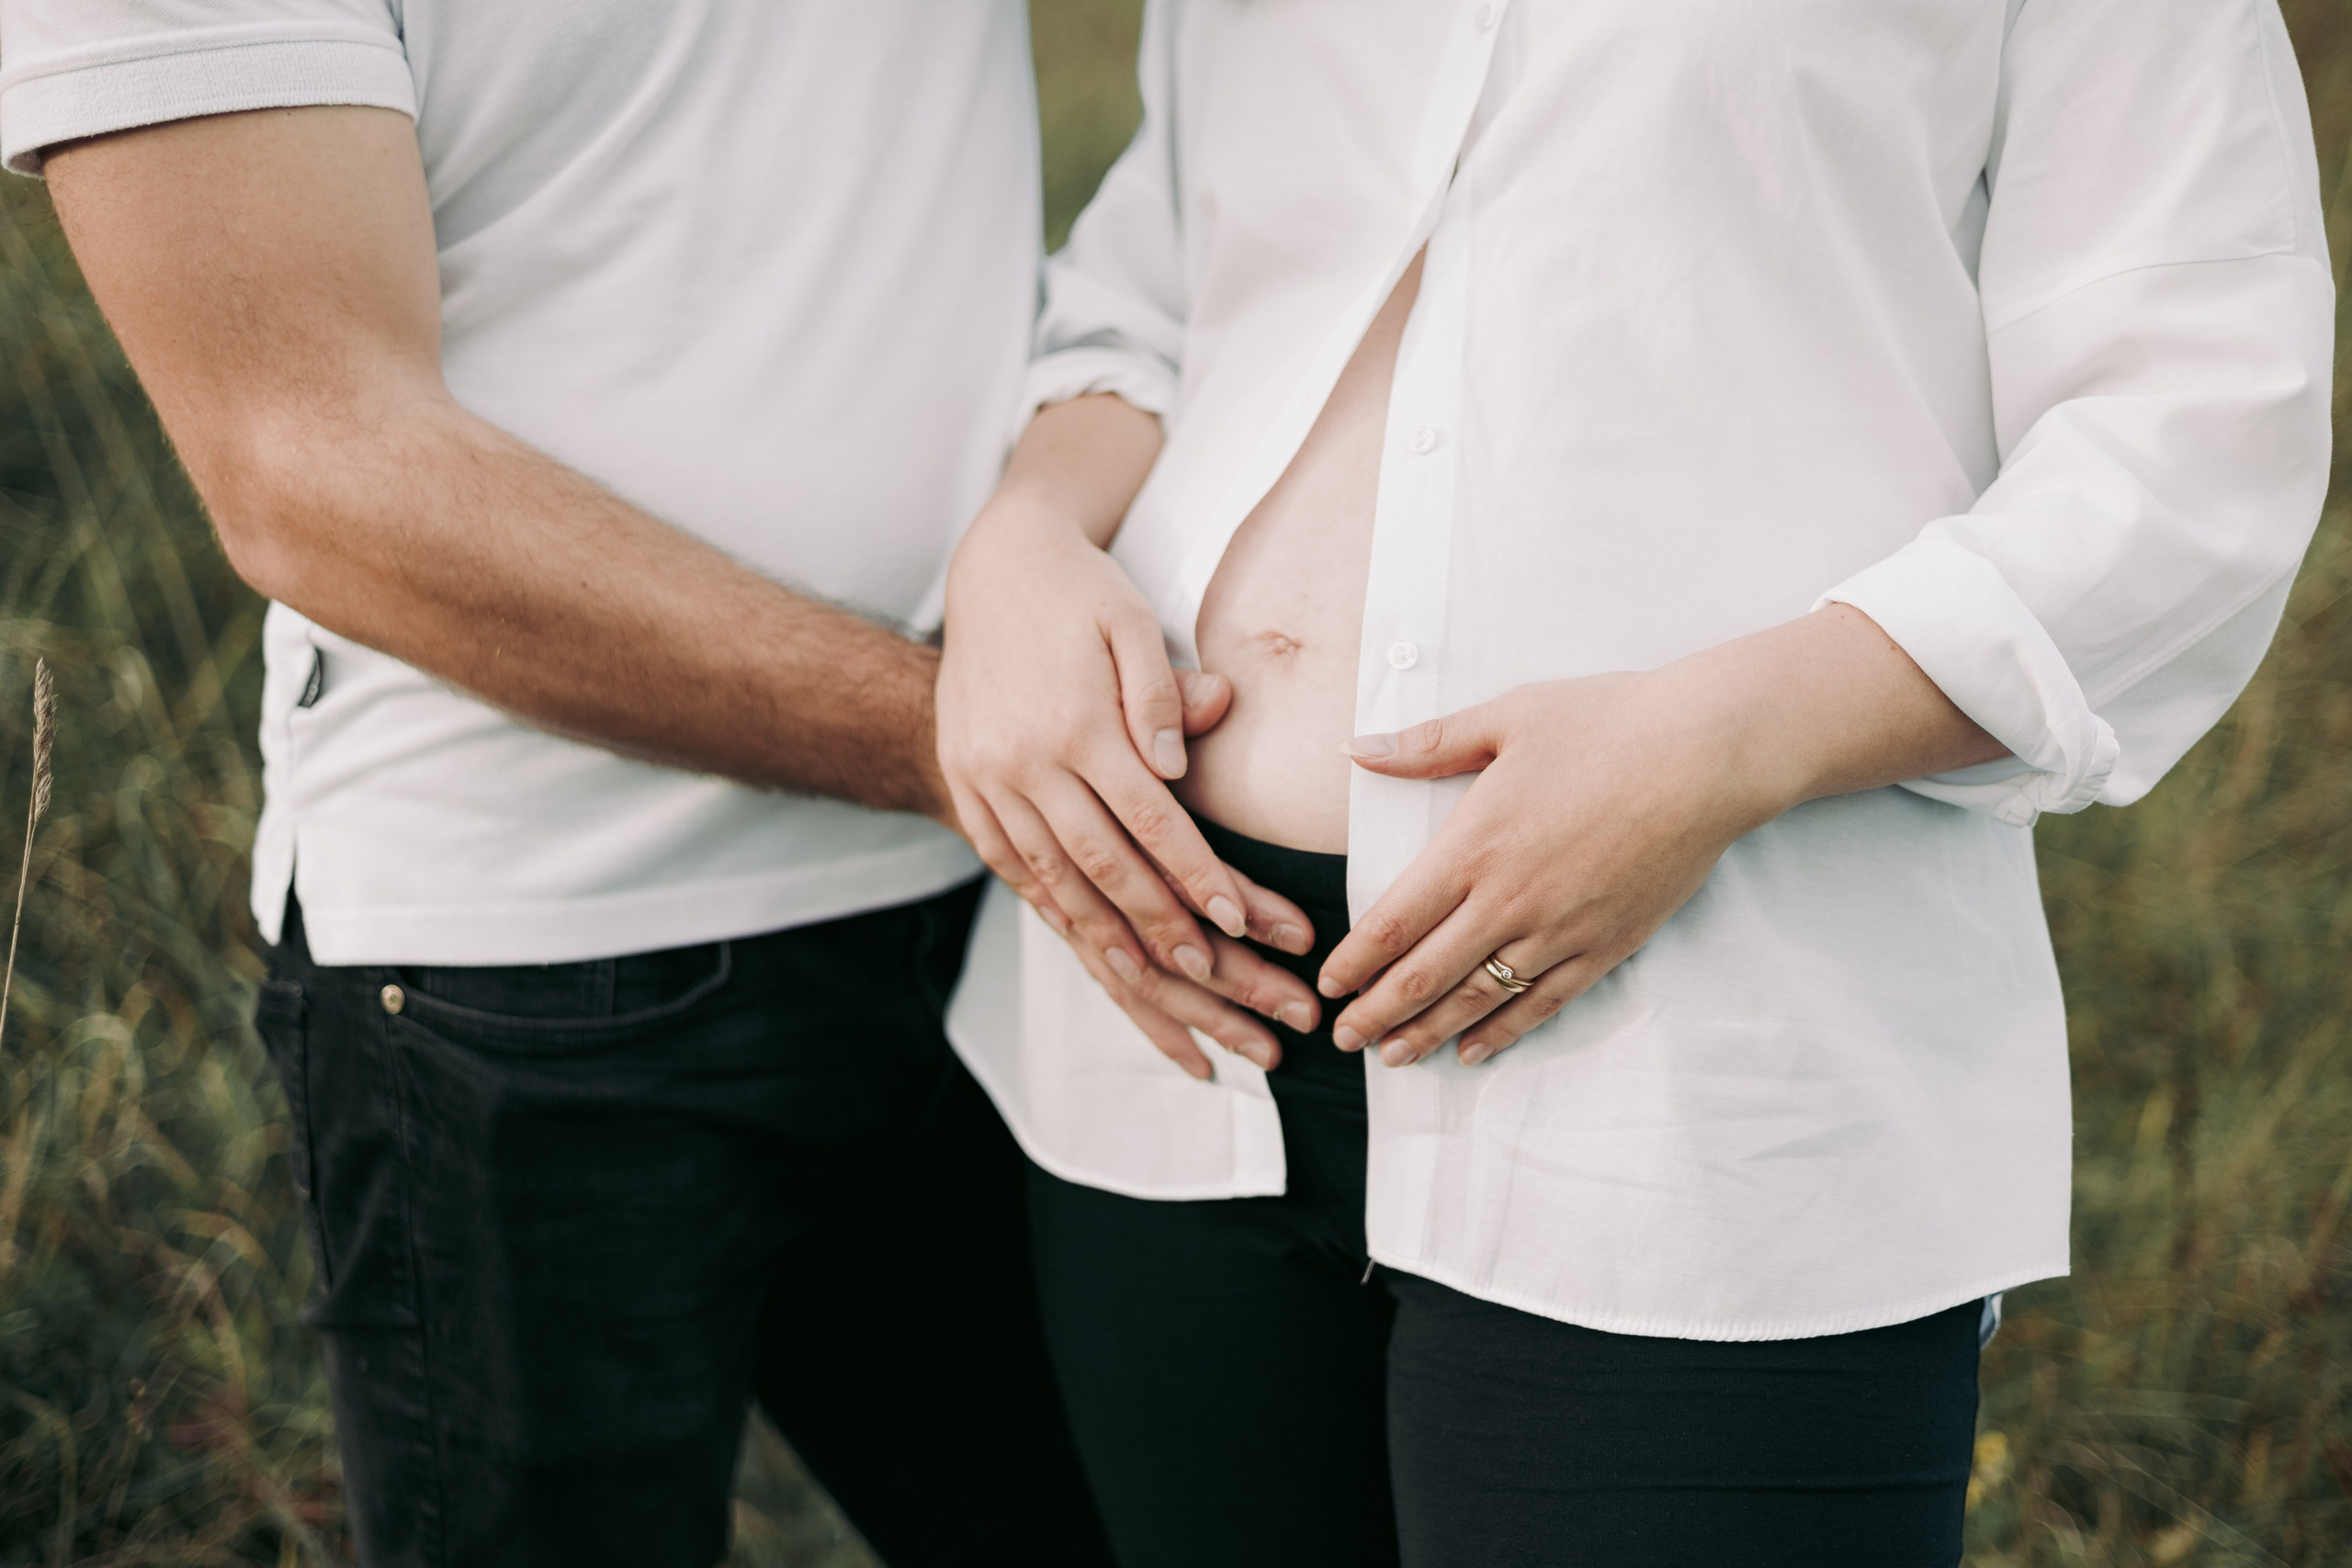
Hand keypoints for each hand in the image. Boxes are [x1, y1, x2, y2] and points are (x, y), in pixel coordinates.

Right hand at [939, 424, 1322, 1066]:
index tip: (1242, 920)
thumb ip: (1156, 692)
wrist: (988, 566)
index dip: (1196, 873)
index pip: (1148, 819)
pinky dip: (1050, 905)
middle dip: (1161, 926)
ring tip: (1155, 981)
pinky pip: (1009, 864)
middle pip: (1102, 864)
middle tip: (1216, 972)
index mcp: (1074, 723)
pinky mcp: (966, 786)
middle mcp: (1025, 762)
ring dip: (1106, 936)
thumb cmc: (1080, 592)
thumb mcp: (1129, 620)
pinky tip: (1085, 939)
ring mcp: (987, 779)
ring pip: (1053, 878)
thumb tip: (1179, 763)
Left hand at [1317, 671, 1770, 1067]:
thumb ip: (1426, 744)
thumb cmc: (1607, 723)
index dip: (1356, 962)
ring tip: (1393, 1056)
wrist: (1707, 754)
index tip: (1328, 986)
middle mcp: (1509, 900)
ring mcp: (1560, 930)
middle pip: (1425, 975)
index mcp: (1474, 845)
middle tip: (1345, 1038)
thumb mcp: (1506, 717)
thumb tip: (1355, 748)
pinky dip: (1503, 1032)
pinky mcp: (1606, 945)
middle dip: (1377, 1012)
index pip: (1394, 922)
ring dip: (1428, 1031)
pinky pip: (1543, 1003)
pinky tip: (1474, 1050)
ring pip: (1478, 998)